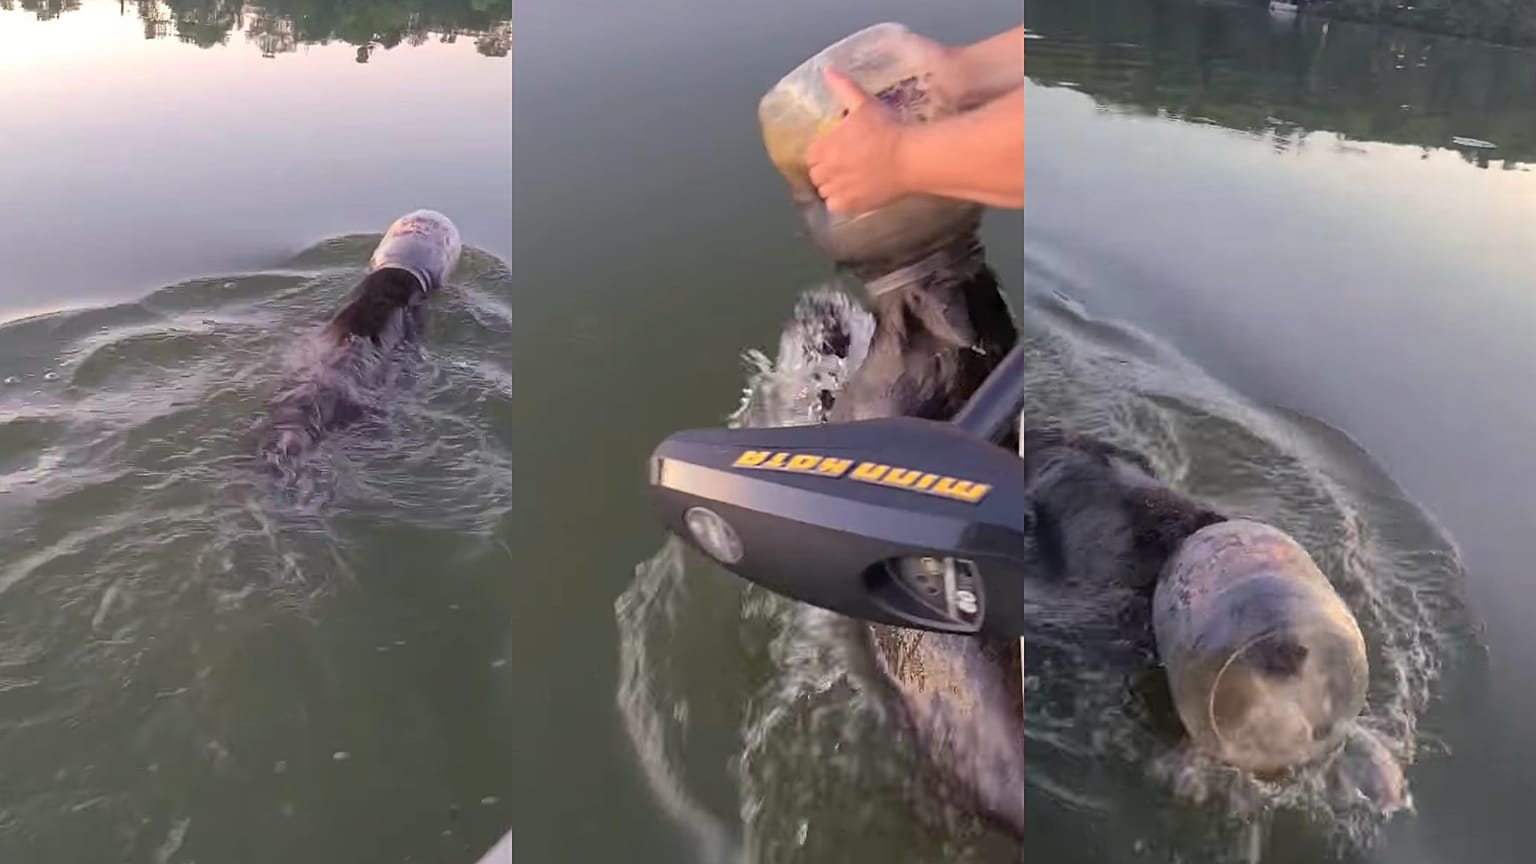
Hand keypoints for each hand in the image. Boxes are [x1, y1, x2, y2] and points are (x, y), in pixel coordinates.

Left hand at [805, 67, 911, 215]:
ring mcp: (839, 189)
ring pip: (824, 192)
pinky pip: (835, 207)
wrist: (909, 157)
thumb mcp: (863, 104)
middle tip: (844, 165)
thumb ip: (843, 88)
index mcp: (825, 147)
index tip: (835, 151)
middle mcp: (827, 170)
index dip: (821, 153)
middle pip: (815, 175)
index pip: (810, 155)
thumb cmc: (886, 128)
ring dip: (832, 186)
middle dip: (825, 170)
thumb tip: (826, 69)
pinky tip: (854, 193)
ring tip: (849, 180)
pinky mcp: (851, 205)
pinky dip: (841, 202)